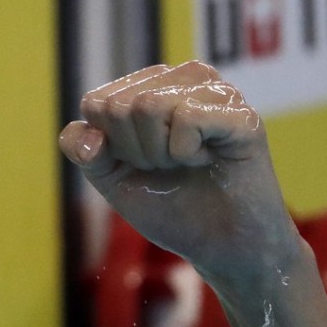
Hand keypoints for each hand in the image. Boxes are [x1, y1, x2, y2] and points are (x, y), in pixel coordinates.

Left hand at [59, 61, 299, 287]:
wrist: (219, 246)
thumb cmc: (168, 206)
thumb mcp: (113, 179)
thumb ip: (85, 153)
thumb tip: (89, 136)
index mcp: (150, 86)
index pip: (96, 103)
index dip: (109, 146)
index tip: (139, 163)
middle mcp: (183, 80)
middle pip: (120, 105)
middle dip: (134, 151)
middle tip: (167, 167)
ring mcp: (216, 92)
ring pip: (150, 106)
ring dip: (160, 153)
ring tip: (188, 164)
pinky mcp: (241, 113)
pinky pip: (187, 117)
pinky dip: (186, 153)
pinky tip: (208, 160)